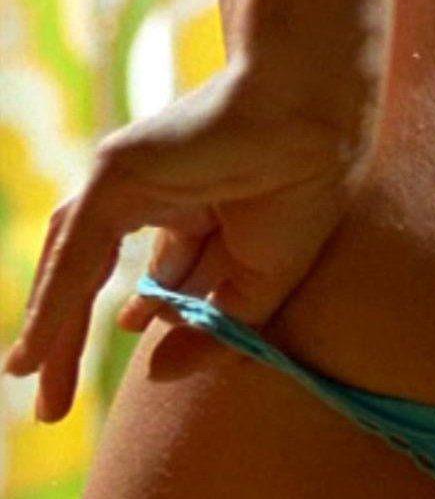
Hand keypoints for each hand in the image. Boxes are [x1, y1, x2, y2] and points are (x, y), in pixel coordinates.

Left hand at [2, 59, 371, 421]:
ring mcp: (129, 184)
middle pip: (100, 272)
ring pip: (74, 265)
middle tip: (52, 399)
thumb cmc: (299, 195)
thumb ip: (211, 330)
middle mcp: (156, 197)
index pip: (161, 270)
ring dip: (52, 327)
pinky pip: (76, 253)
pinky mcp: (112, 176)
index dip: (146, 307)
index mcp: (198, 212)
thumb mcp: (257, 285)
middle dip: (76, 333)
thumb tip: (156, 374)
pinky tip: (32, 355)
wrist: (311, 128)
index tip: (133, 332)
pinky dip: (53, 307)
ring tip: (29, 380)